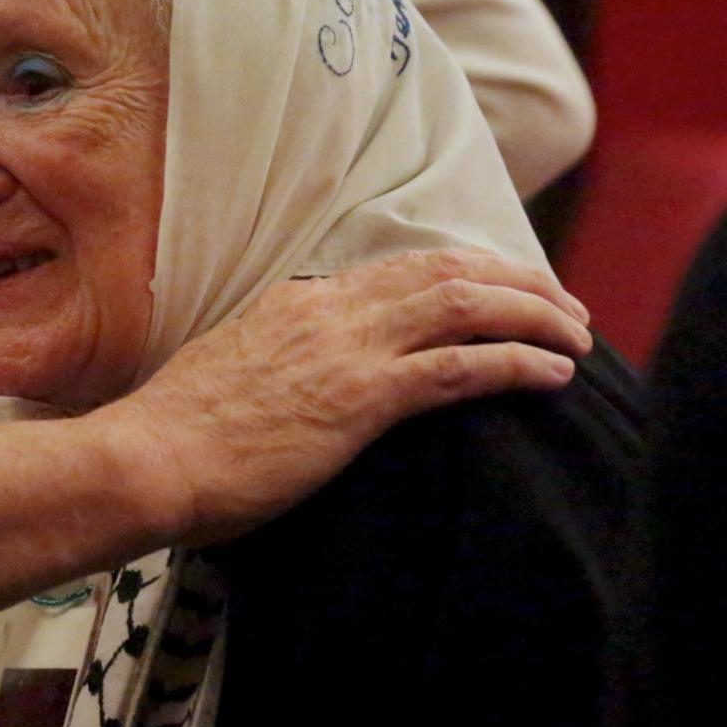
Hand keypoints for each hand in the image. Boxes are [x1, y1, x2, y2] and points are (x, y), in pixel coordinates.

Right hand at [93, 248, 590, 545]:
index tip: (504, 288)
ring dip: (532, 314)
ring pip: (465, 306)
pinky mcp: (362, 397)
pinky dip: (516, 362)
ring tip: (577, 334)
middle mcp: (330, 308)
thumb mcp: (232, 374)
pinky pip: (460, 367)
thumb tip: (300, 381)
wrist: (149, 458)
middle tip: (565, 304)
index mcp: (298, 300)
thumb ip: (276, 362)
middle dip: (518, 281)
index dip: (465, 274)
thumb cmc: (177, 436)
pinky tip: (553, 373)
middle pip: (447, 272)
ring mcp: (348, 349)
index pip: (400, 269)